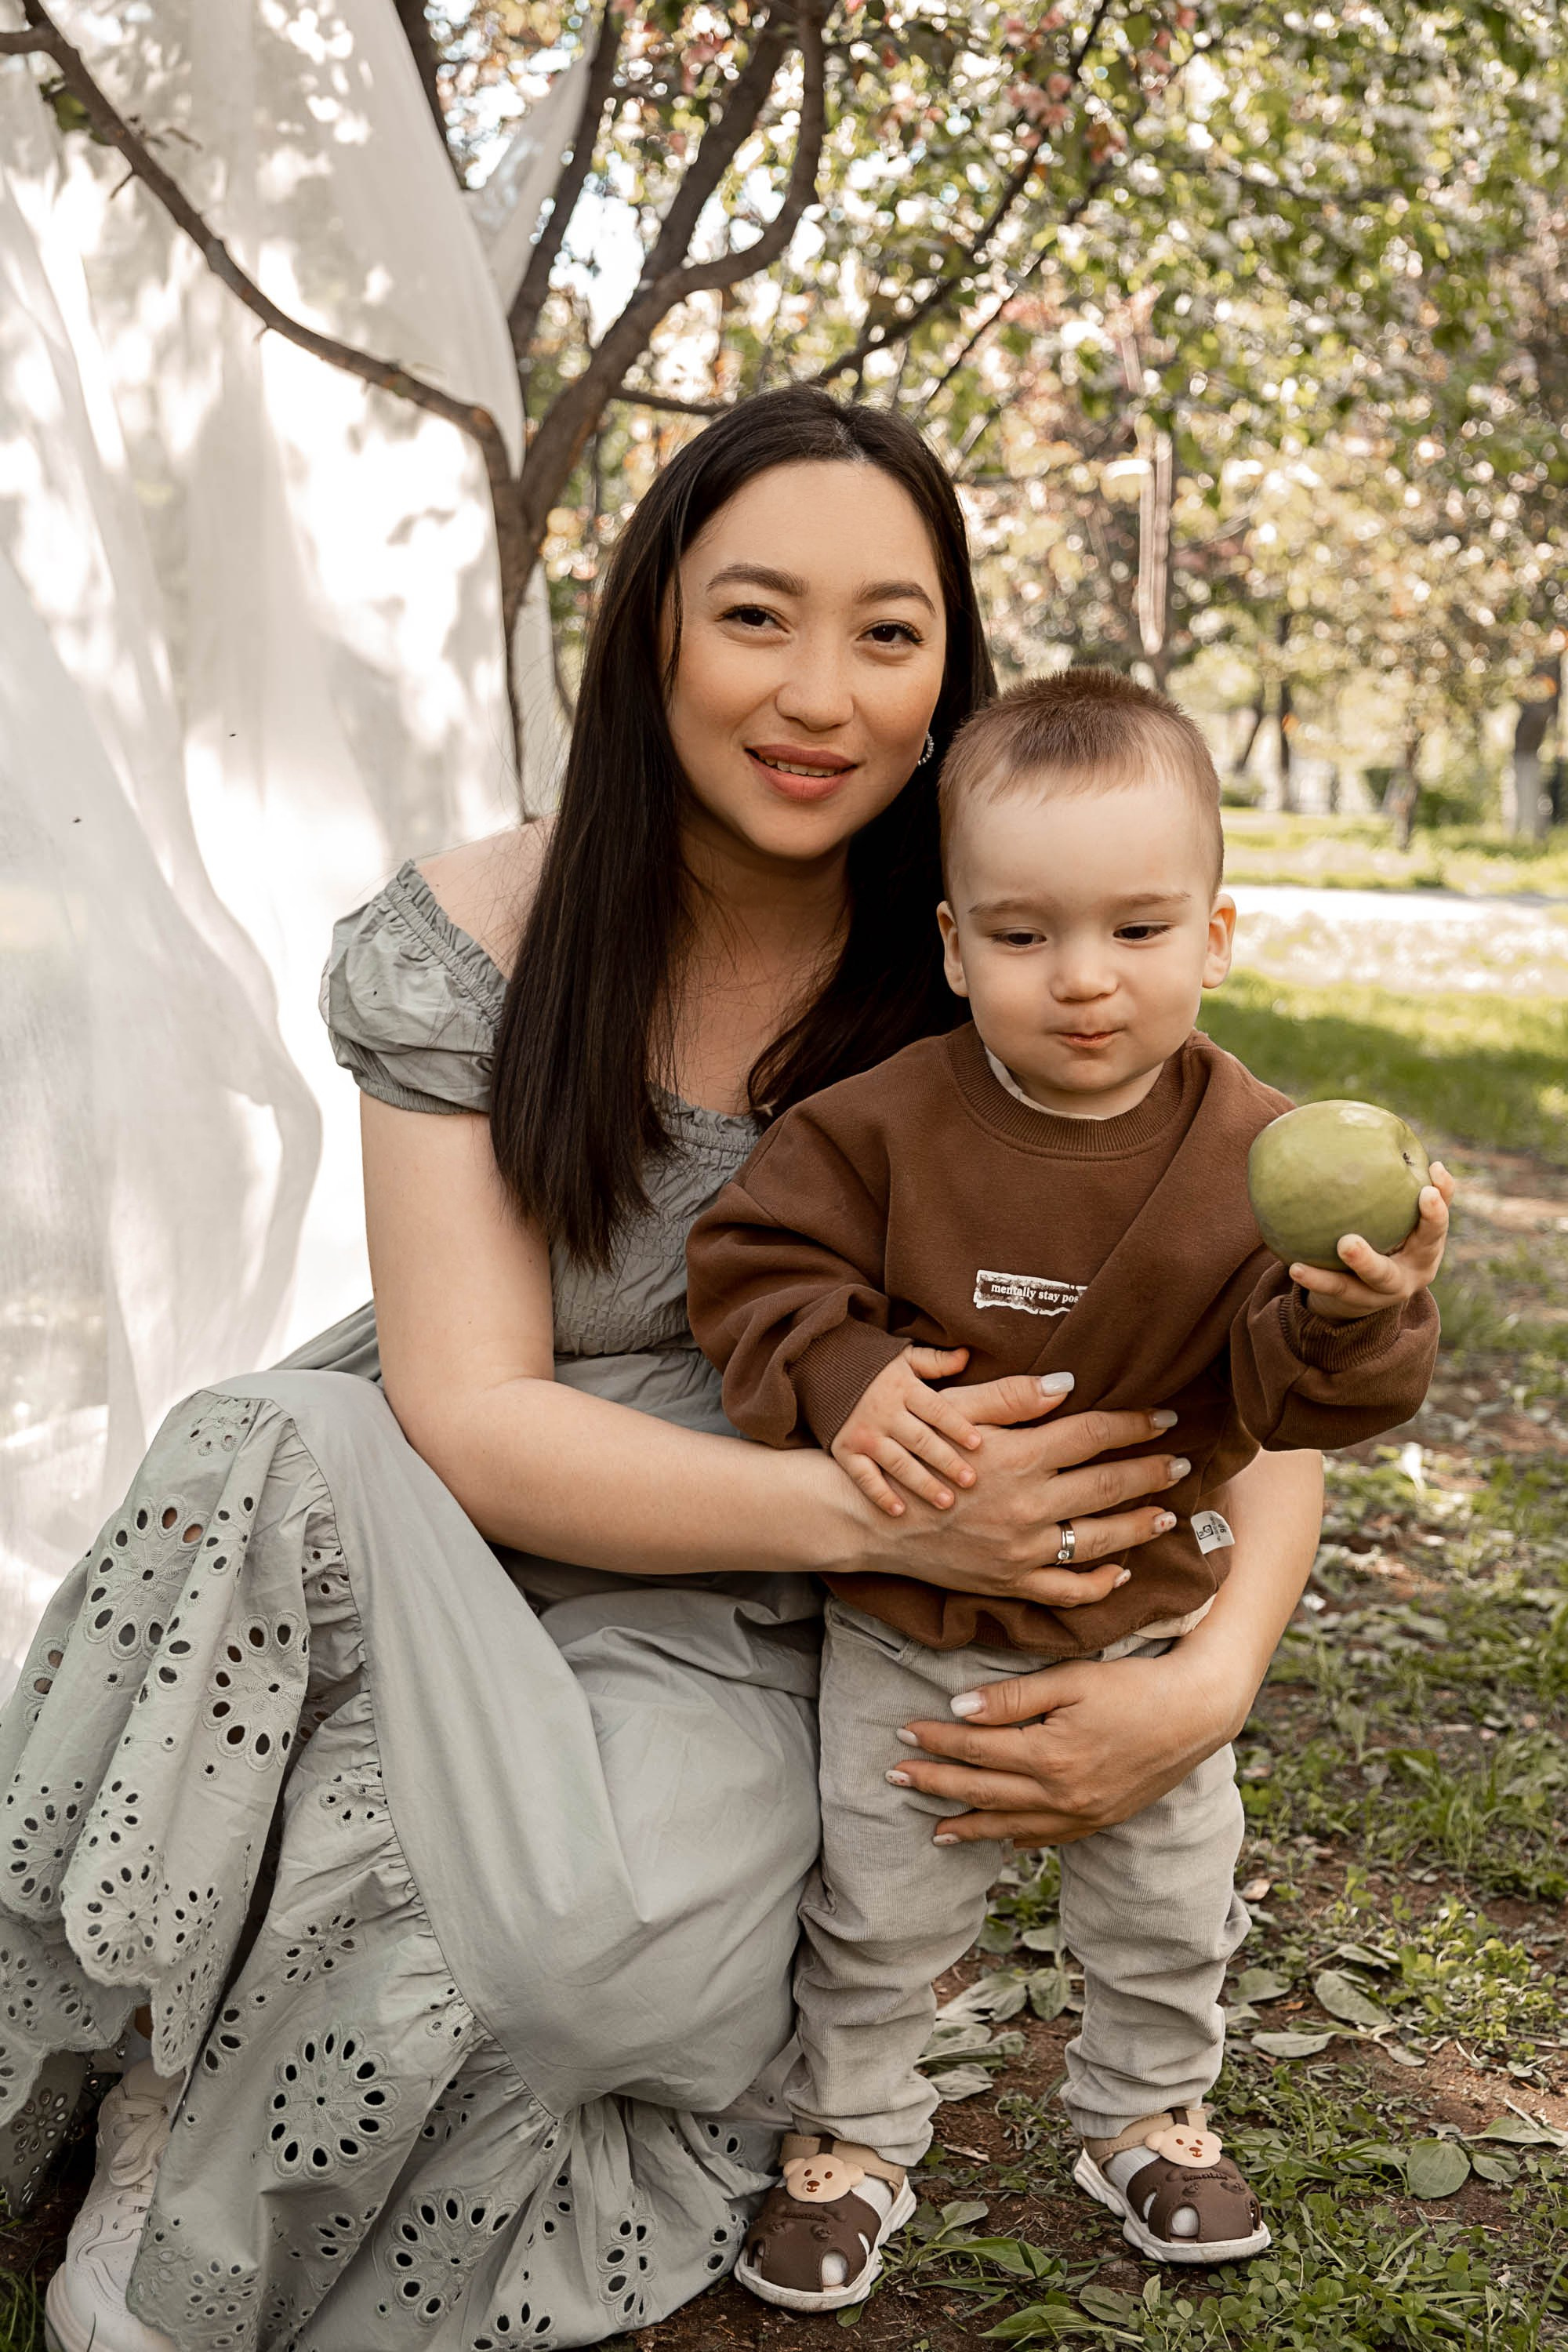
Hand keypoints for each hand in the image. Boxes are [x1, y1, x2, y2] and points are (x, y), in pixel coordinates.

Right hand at [830, 1346, 982, 1516]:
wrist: (821, 1369)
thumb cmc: (872, 1367)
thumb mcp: (903, 1357)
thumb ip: (935, 1362)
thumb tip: (966, 1356)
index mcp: (902, 1387)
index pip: (936, 1410)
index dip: (957, 1426)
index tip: (978, 1444)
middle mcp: (883, 1412)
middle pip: (921, 1440)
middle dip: (947, 1461)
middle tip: (971, 1481)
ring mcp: (863, 1433)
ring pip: (898, 1463)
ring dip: (923, 1484)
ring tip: (947, 1502)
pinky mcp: (845, 1450)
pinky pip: (864, 1477)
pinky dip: (880, 1494)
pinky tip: (900, 1510)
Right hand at [847, 1374, 1189, 1611]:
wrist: (873, 1522)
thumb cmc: (913, 1455)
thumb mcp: (956, 1414)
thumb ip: (1013, 1397)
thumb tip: (1068, 1382)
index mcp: (1020, 1457)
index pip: (1095, 1434)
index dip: (1136, 1422)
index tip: (1167, 1416)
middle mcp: (1029, 1506)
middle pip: (1109, 1485)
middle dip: (1152, 1471)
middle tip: (1184, 1462)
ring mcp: (1022, 1551)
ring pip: (1099, 1541)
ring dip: (1140, 1526)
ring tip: (1169, 1513)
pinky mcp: (1010, 1583)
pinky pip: (1066, 1592)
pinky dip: (1099, 1585)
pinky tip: (1121, 1572)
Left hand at [891, 1645, 1237, 1845]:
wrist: (1197, 1713)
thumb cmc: (1134, 1685)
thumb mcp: (1071, 1679)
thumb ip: (1013, 1698)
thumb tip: (959, 1709)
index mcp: (1049, 1756)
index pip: (976, 1750)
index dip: (936, 1741)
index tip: (904, 1733)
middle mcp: (1061, 1795)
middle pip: (983, 1791)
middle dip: (936, 1784)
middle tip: (895, 1776)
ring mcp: (1082, 1815)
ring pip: (1010, 1825)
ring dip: (968, 1825)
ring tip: (934, 1829)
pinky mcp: (1100, 1820)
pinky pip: (1047, 1838)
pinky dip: (1016, 1839)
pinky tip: (998, 1839)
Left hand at [1292, 1162, 1454, 1320]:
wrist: (1354, 1295)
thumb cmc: (1373, 1237)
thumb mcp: (1382, 1214)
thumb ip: (1377, 1183)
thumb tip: (1348, 1121)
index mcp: (1426, 1241)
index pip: (1441, 1214)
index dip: (1445, 1194)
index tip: (1436, 1169)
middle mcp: (1417, 1266)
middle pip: (1428, 1245)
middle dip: (1430, 1221)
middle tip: (1422, 1195)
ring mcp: (1390, 1290)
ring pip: (1380, 1277)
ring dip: (1365, 1260)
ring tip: (1346, 1243)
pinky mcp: (1359, 1304)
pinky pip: (1337, 1289)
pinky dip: (1317, 1278)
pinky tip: (1295, 1266)